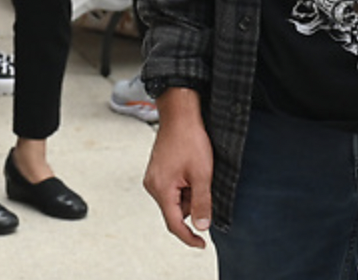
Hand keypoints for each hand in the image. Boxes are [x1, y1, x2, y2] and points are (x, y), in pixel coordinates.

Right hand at [143, 89, 213, 248]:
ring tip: (197, 170)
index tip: (202, 244)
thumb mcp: (202, 174)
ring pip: (175, 199)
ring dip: (189, 193)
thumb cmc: (189, 139)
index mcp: (161, 189)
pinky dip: (185, 185)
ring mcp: (154, 177)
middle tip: (204, 183)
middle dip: (193, 204)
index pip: (174, 224)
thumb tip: (201, 226)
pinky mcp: (157, 171)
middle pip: (176, 211)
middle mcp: (152, 185)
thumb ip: (202, 203)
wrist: (180, 114)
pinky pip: (172, 188)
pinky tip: (191, 168)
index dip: (189, 237)